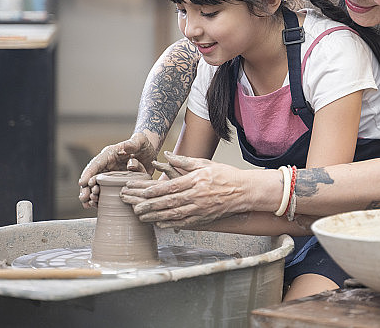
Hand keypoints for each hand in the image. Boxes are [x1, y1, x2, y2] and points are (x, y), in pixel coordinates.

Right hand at [78, 133, 156, 207]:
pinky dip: (100, 200)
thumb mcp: (140, 141)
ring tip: (88, 204)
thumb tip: (126, 147)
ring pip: (96, 186)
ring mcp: (111, 176)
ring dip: (91, 195)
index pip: (96, 163)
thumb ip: (133, 144)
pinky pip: (105, 193)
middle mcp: (107, 166)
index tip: (82, 182)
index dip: (88, 173)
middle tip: (84, 198)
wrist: (150, 154)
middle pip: (92, 177)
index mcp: (109, 155)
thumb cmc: (143, 145)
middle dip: (86, 188)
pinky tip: (95, 206)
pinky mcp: (116, 184)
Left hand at [120, 152, 250, 228]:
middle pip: (169, 202)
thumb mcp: (205, 164)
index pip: (171, 186)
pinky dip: (170, 224)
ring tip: (142, 217)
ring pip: (174, 215)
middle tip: (135, 208)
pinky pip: (184, 222)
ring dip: (156, 216)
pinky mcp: (204, 218)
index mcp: (196, 180)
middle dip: (150, 206)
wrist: (244, 191)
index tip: (143, 192)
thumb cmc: (225, 175)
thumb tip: (167, 155)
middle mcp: (197, 196)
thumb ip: (184, 161)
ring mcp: (201, 209)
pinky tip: (159, 224)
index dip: (156, 191)